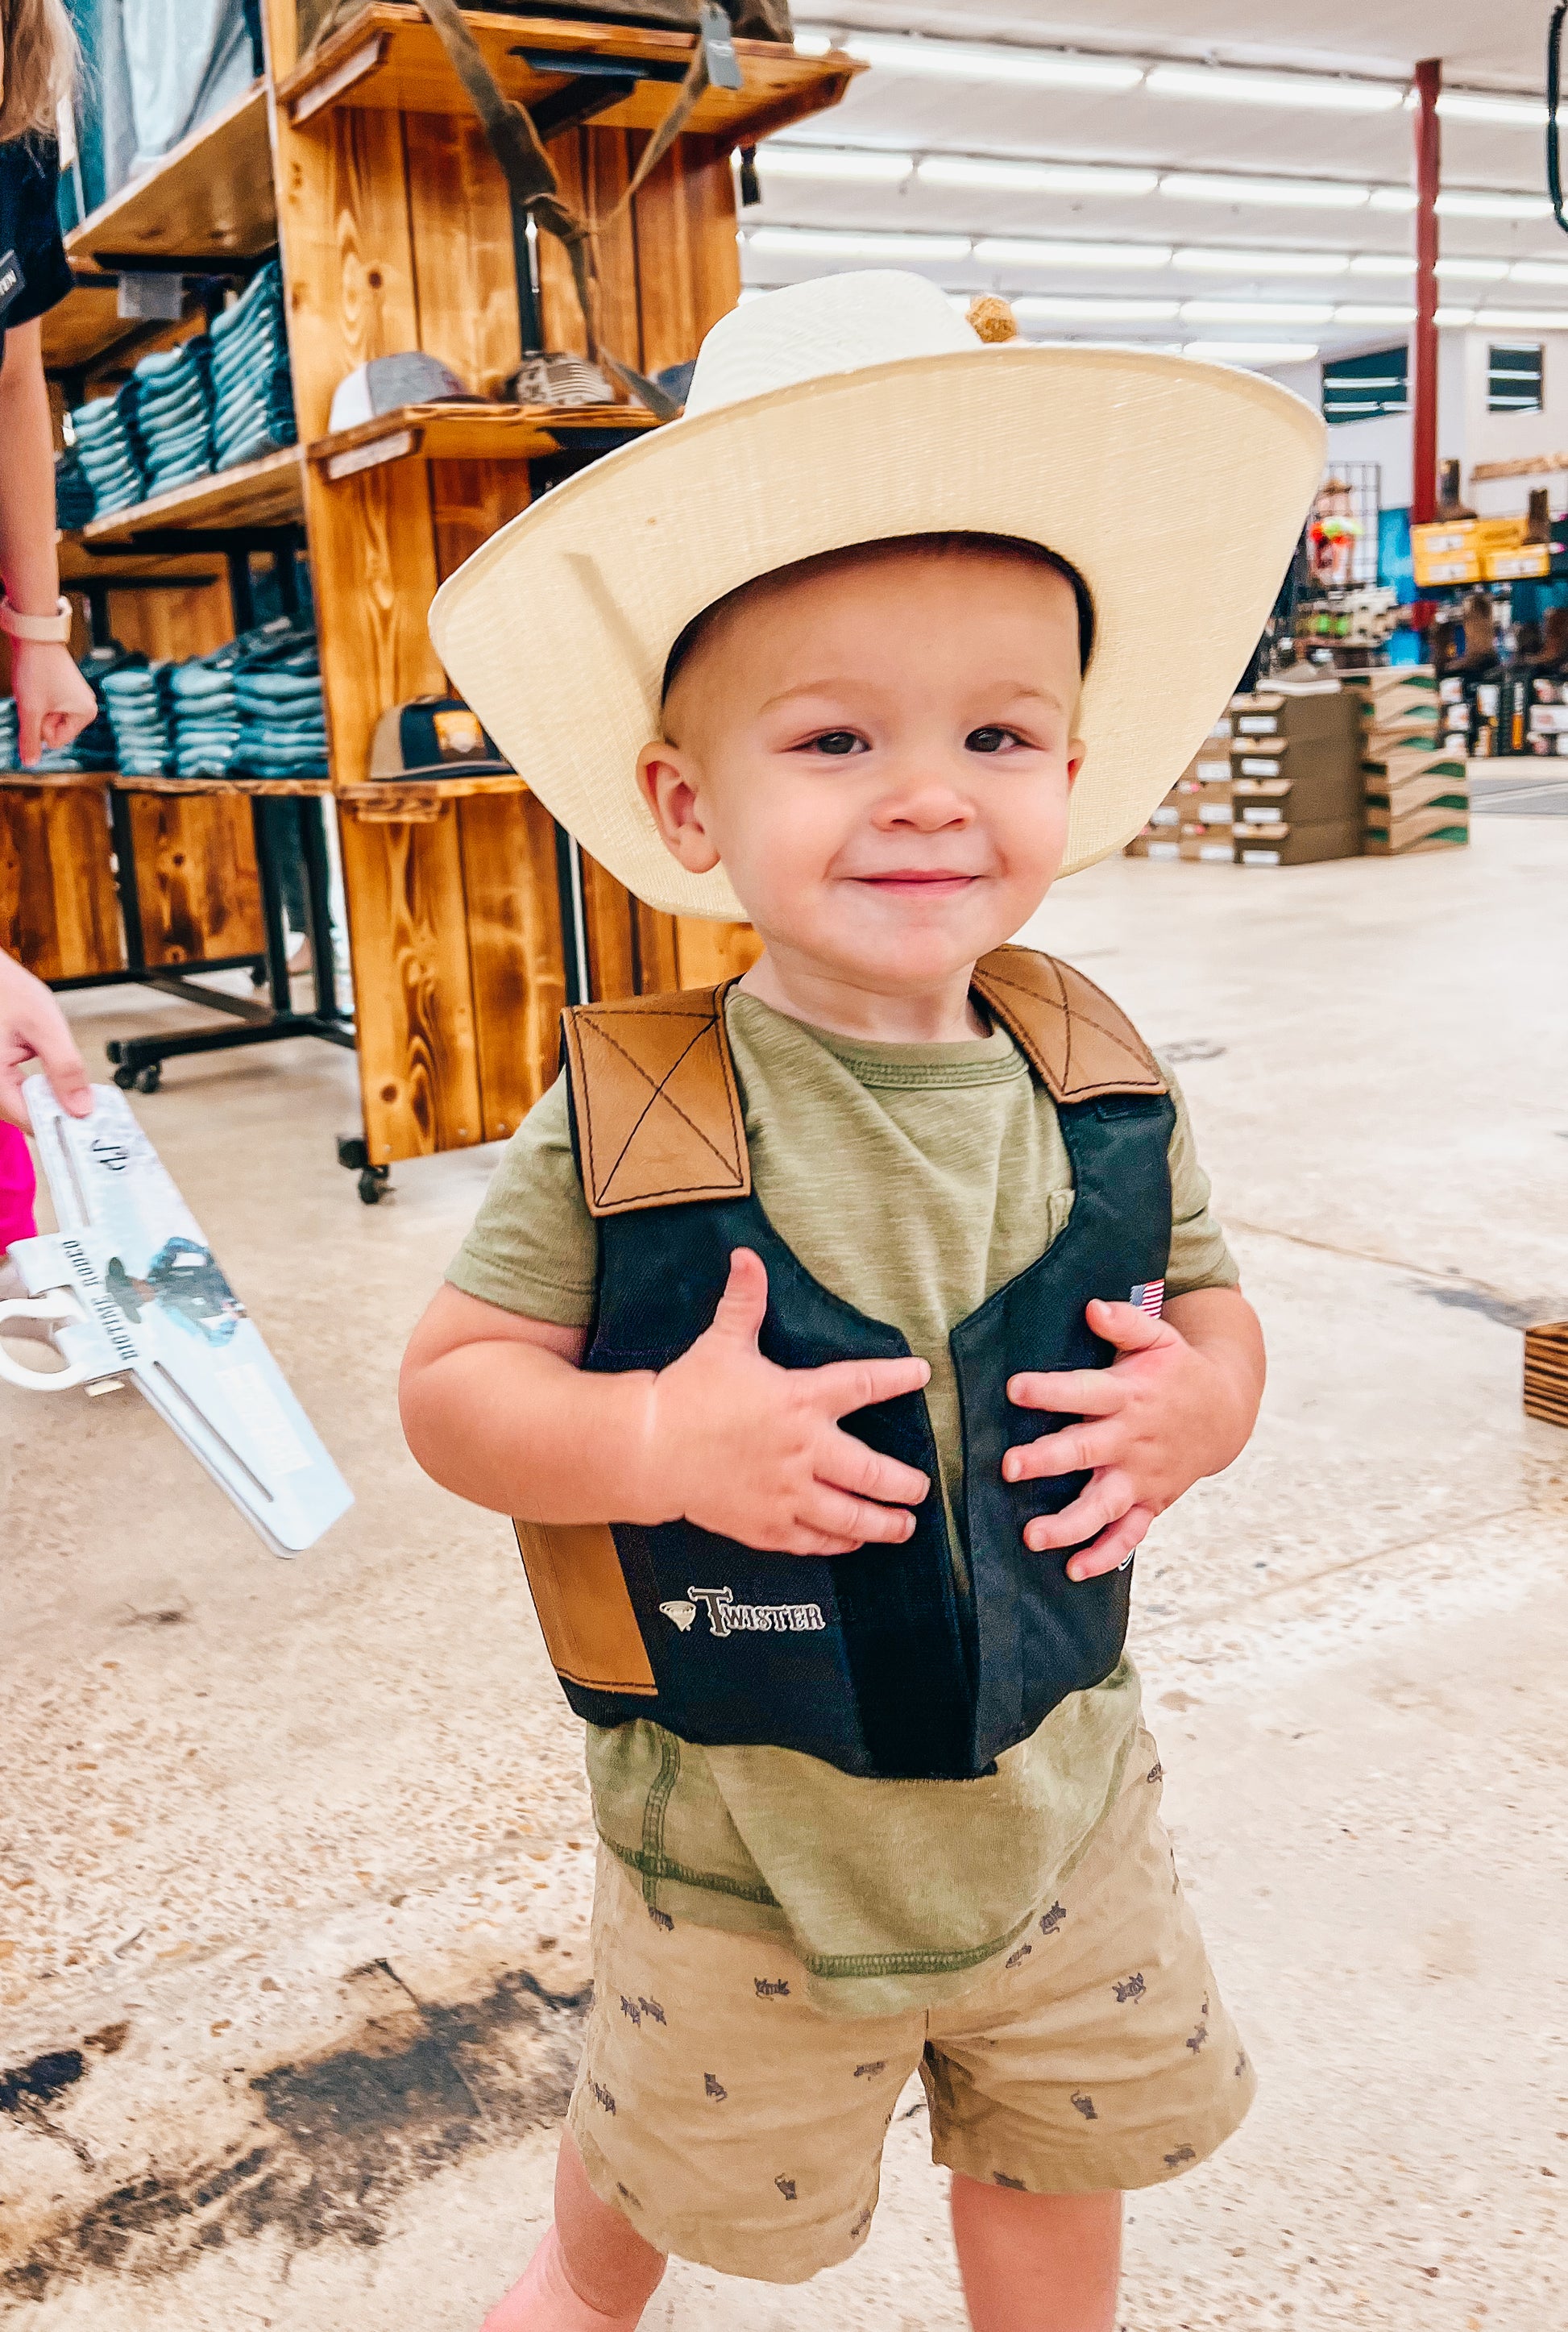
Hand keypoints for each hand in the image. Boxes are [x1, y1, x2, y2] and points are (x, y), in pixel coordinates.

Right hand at [0, 949, 91, 1126]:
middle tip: (92, 1109)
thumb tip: (81, 1106)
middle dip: (59, 1113)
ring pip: (21, 1106)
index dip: (63, 1125)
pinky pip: (15, 1093)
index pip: (30, 1120)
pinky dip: (38, 1091)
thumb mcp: (44, 1025)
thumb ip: (65, 1068)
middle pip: (25, 1116)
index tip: (91, 1126)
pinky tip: (56, 1085)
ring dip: (49, 1102)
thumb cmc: (3, 989)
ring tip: (77, 1096)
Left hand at [10, 638, 97, 765]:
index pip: (56, 741)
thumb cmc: (37, 671)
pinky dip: (39, 699)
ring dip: (38, 708)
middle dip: (40, 718)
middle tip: (36, 696)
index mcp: (86, 714)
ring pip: (50, 717)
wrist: (35, 637)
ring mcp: (77, 696)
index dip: (40, 727)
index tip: (39, 705)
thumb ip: (30, 740)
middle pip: (54, 730)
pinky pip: (50, 705)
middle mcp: (87, 706)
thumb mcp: (30, 710)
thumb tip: (29, 763)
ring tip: (36, 687)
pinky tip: (38, 684)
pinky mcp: (67, 688)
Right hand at [642, 1247, 930, 1555]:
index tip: (921, 1375)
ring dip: (884, 1523)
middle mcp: (804, 1450)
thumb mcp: (721, 1342)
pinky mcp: (766, 1526)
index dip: (897, 1378)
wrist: (648, 1449)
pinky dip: (840, 1541)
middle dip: (905, 1483)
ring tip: (904, 1525)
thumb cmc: (688, 1394)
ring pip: (851, 1516)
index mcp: (799, 1400)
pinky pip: (815, 1540)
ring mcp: (787, 1494)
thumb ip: (744, 1302)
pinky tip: (853, 1539)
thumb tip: (746, 1255)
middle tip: (922, 1487)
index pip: (863, 1386)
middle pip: (873, 1472)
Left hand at [1004, 1292, 1262, 1581]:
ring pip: (1104, 1505)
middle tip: (1010, 1468)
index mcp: (1128, 1394)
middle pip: (1085, 1452)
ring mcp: (1140, 1476)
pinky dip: (1105, 1555)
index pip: (1085, 1391)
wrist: (1226, 1412)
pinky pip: (1129, 1535)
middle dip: (1048, 1461)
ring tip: (1033, 1537)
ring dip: (1069, 1524)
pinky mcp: (1150, 1502)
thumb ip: (1125, 1322)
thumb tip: (1092, 1307)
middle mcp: (1131, 1439)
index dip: (1050, 1390)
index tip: (1015, 1389)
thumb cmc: (1177, 1369)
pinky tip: (1074, 1570)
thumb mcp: (1159, 1337)